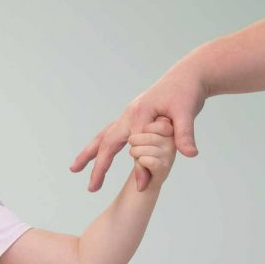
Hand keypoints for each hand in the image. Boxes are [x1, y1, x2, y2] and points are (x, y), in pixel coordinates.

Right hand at [70, 62, 205, 191]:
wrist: (186, 76)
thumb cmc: (186, 92)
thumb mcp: (187, 112)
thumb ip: (185, 134)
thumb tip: (190, 154)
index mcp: (140, 113)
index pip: (136, 146)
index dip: (140, 167)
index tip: (142, 187)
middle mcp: (128, 115)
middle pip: (106, 143)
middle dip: (98, 166)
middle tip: (91, 188)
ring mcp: (127, 116)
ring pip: (103, 138)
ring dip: (89, 155)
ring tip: (74, 169)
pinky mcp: (131, 117)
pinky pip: (111, 135)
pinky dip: (102, 147)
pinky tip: (97, 156)